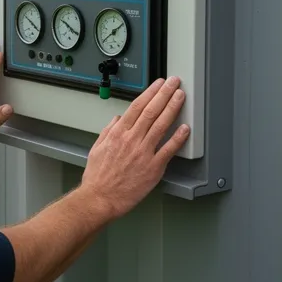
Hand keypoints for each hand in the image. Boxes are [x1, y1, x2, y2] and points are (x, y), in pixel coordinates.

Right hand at [78, 76, 189, 219]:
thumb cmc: (97, 178)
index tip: (158, 84)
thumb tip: (116, 120)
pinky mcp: (153, 168)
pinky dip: (178, 138)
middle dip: (164, 93)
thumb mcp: (96, 148)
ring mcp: (143, 153)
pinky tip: (185, 128)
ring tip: (180, 96)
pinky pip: (168, 149)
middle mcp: (131, 140)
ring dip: (172, 108)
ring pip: (161, 125)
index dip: (150, 93)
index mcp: (117, 133)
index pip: (137, 106)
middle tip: (174, 82)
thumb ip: (108, 131)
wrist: (100, 198)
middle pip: (151, 111)